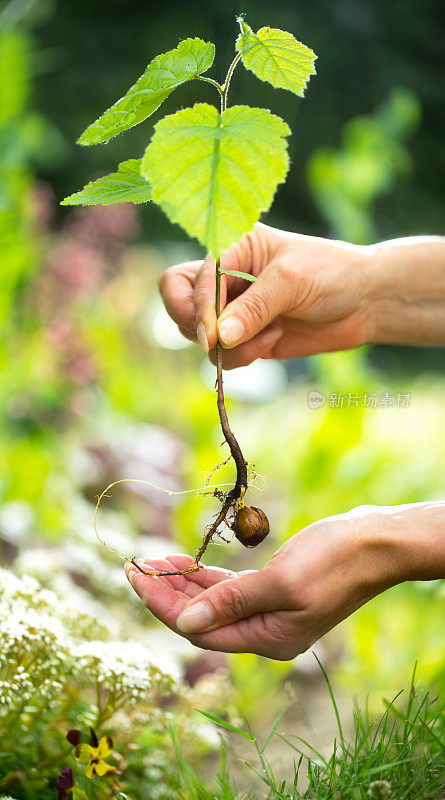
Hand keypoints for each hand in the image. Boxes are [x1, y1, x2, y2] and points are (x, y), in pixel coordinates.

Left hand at [124, 503, 443, 659]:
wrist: (375, 543)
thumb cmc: (334, 561)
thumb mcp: (281, 583)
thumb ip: (232, 603)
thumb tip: (186, 622)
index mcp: (267, 639)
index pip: (200, 629)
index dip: (163, 605)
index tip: (136, 576)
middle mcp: (265, 632)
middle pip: (202, 619)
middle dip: (167, 594)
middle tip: (136, 566)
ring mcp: (270, 612)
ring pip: (214, 603)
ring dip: (185, 583)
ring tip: (153, 560)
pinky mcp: (275, 590)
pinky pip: (231, 590)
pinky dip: (208, 577)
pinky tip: (187, 563)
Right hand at [158, 222, 373, 367]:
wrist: (366, 301)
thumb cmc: (332, 273)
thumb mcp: (291, 281)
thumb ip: (253, 308)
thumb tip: (218, 337)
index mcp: (230, 248)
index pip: (189, 279)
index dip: (198, 308)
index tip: (212, 335)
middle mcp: (225, 278)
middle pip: (180, 304)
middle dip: (197, 327)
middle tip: (218, 343)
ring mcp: (233, 310)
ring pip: (199, 336)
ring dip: (228, 346)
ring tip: (269, 336)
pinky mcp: (245, 338)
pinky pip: (224, 355)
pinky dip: (242, 357)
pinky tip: (273, 342)